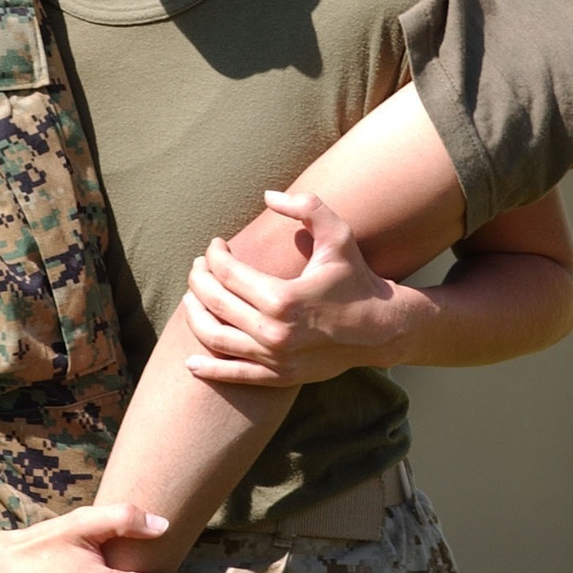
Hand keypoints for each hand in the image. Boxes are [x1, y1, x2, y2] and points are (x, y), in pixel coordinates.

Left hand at [183, 191, 410, 385]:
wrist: (382, 329)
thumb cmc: (355, 279)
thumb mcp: (338, 236)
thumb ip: (307, 207)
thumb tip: (267, 195)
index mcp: (283, 298)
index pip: (227, 274)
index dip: (214, 255)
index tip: (215, 245)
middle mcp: (275, 332)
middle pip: (215, 302)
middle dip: (198, 280)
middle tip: (197, 267)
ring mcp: (275, 358)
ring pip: (216, 337)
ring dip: (195, 316)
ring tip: (191, 298)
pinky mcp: (279, 377)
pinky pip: (233, 374)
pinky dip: (208, 369)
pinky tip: (190, 362)